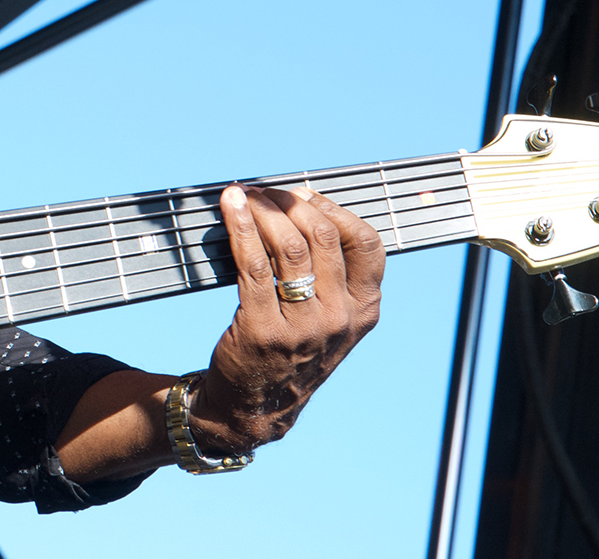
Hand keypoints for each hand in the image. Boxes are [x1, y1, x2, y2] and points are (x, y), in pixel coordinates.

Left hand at [191, 183, 384, 453]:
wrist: (257, 405)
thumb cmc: (291, 348)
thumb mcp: (330, 318)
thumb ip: (333, 274)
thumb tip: (303, 206)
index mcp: (364, 309)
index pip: (367, 243)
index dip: (333, 208)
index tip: (303, 195)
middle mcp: (340, 318)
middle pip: (323, 236)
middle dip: (290, 203)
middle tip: (265, 193)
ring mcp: (304, 327)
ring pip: (289, 246)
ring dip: (263, 212)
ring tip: (243, 197)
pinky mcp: (264, 329)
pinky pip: (253, 265)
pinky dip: (240, 228)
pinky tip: (231, 209)